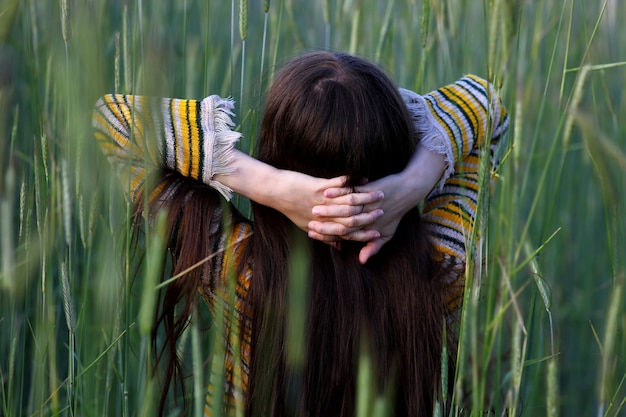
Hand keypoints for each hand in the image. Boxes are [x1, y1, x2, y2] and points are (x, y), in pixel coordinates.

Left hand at [216, 150, 384, 239]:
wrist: (274, 191)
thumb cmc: (291, 208)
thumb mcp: (306, 225)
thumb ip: (325, 236)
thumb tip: (338, 247)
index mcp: (322, 225)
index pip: (347, 232)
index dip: (363, 233)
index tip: (378, 232)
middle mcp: (323, 216)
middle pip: (351, 219)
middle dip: (370, 216)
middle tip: (385, 213)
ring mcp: (321, 202)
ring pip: (348, 202)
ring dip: (365, 198)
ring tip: (380, 193)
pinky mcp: (318, 187)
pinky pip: (338, 185)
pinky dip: (352, 182)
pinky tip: (364, 178)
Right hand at [308, 145, 446, 263]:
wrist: (408, 191)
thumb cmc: (395, 214)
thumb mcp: (387, 233)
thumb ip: (373, 247)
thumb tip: (361, 261)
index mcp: (369, 229)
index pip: (345, 235)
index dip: (328, 236)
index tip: (311, 234)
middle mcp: (368, 218)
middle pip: (342, 223)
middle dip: (324, 224)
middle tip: (308, 222)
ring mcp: (369, 203)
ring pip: (345, 208)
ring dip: (328, 208)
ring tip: (314, 207)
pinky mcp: (370, 189)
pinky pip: (351, 191)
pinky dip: (338, 191)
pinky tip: (326, 192)